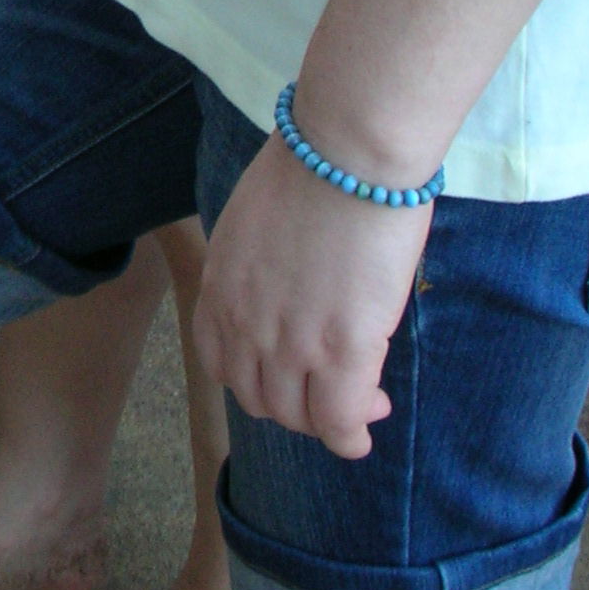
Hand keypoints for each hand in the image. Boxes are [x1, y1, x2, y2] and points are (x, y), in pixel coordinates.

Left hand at [193, 131, 430, 459]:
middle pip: (257, 398)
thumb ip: (261, 265)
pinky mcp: (341, 353)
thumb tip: (290, 280)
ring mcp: (290, 344)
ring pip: (298, 416)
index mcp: (220, 288)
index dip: (256, 377)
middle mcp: (243, 325)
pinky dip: (351, 435)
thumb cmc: (312, 168)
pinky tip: (368, 423)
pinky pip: (339, 421)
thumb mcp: (256, 222)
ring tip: (365, 401)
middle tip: (333, 388)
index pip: (221, 363)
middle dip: (294, 402)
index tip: (289, 371)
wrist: (345, 154)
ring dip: (326, 418)